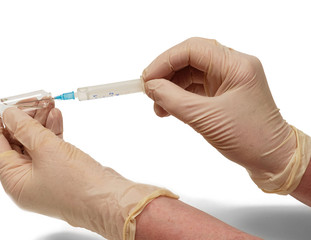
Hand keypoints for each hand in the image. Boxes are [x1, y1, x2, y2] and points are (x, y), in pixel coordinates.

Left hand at [0, 91, 176, 239]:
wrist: (110, 200)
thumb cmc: (78, 186)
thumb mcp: (47, 150)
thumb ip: (25, 128)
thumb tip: (9, 114)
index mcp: (14, 181)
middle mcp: (25, 179)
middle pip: (13, 141)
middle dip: (21, 116)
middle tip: (28, 97)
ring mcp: (43, 175)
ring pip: (33, 142)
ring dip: (39, 120)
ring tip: (47, 101)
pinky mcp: (59, 170)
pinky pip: (49, 146)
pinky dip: (51, 130)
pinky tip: (57, 116)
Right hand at [142, 37, 299, 191]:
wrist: (272, 160)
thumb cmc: (250, 139)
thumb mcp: (205, 118)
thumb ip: (173, 99)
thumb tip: (150, 87)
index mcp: (236, 66)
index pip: (193, 49)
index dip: (165, 61)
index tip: (146, 78)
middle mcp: (233, 67)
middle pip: (190, 59)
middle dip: (166, 74)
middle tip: (148, 91)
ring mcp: (228, 80)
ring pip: (190, 73)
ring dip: (170, 87)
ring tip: (157, 106)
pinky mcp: (223, 93)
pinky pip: (195, 87)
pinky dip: (179, 96)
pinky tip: (167, 109)